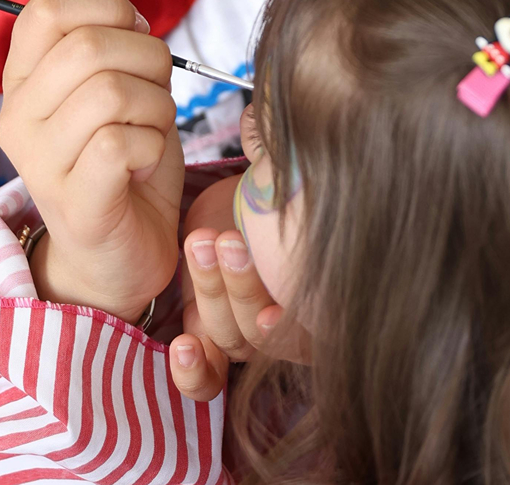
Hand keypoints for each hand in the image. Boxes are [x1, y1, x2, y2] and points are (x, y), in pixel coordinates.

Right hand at [0, 0, 184, 322]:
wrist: (119, 254)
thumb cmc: (123, 162)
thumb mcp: (113, 90)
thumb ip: (112, 48)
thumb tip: (134, 20)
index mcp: (22, 81)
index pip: (45, 8)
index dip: (106, 7)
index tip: (135, 35)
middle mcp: (17, 117)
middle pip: (88, 46)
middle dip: (147, 59)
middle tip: (154, 94)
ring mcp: (39, 163)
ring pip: (109, 91)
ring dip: (155, 107)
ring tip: (148, 133)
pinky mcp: (73, 202)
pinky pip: (120, 142)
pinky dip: (153, 146)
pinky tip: (143, 166)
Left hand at [168, 176, 308, 401]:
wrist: (240, 198)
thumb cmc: (279, 184)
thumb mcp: (289, 171)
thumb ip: (285, 163)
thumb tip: (267, 133)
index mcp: (325, 290)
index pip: (321, 324)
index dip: (299, 323)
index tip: (276, 306)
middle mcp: (292, 321)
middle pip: (271, 334)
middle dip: (246, 289)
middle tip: (228, 243)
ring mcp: (251, 331)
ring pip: (235, 339)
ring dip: (214, 294)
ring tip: (200, 244)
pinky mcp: (214, 333)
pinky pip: (210, 375)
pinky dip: (196, 371)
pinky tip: (184, 348)